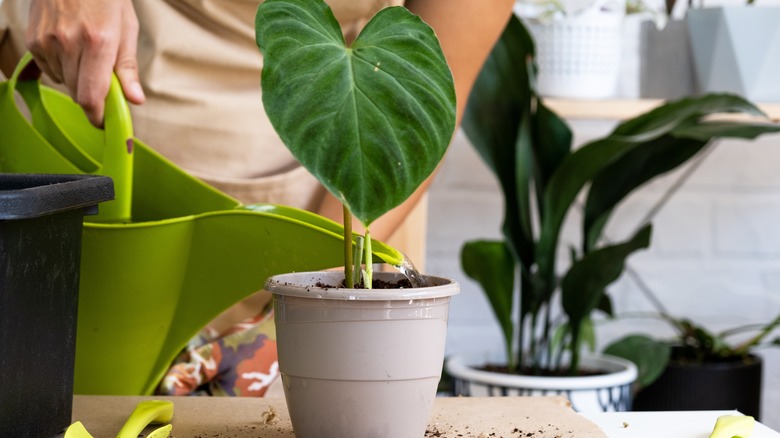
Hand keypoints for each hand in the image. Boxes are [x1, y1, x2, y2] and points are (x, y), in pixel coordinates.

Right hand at [25, 0, 144, 126]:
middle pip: (77, 93)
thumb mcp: (127, 28)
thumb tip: (134, 99)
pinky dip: (61, 66)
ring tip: (86, 54)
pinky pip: (48, 68)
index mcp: (98, 42)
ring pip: (62, 82)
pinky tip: (70, 47)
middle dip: (92, 94)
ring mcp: (47, 41)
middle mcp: (69, 43)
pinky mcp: (33, 39)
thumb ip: (128, 67)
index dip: (97, 117)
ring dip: (76, 79)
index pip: (91, 97)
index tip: (104, 122)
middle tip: (102, 79)